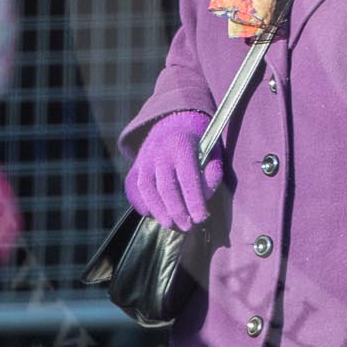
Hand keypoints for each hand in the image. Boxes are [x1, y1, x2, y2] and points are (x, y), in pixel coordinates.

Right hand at [123, 111, 219, 228]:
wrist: (174, 120)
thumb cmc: (199, 142)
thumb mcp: (213, 150)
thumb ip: (212, 172)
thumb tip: (203, 197)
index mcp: (182, 144)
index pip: (188, 177)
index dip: (194, 200)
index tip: (200, 218)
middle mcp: (160, 151)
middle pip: (166, 187)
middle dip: (177, 211)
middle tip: (187, 226)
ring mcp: (144, 158)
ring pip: (147, 189)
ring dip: (159, 211)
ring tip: (171, 224)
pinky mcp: (135, 166)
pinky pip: (132, 188)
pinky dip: (140, 203)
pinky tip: (152, 214)